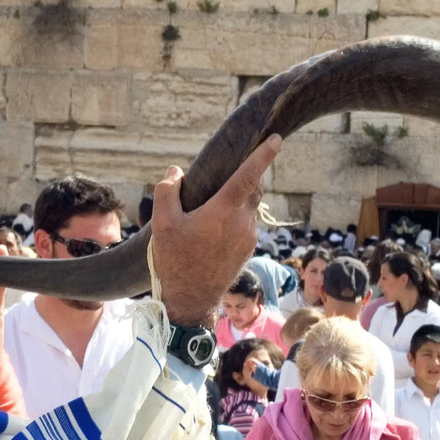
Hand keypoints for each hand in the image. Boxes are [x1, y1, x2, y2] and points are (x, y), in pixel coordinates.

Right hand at [150, 137, 281, 326]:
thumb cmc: (175, 261)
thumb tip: (175, 172)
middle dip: (246, 176)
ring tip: (211, 207)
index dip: (263, 154)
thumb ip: (167, 191)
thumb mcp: (162, 223)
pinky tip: (214, 228)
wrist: (191, 300)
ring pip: (249, 208)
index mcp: (224, 211)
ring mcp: (249, 238)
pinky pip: (246, 224)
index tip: (276, 138)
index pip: (249, 175)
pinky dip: (235, 218)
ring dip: (237, 201)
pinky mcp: (248, 250)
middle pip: (253, 189)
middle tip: (227, 173)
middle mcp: (243, 223)